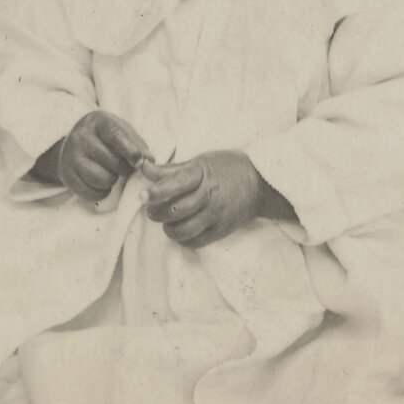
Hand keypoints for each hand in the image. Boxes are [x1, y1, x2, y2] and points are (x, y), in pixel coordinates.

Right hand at [42, 111, 152, 201]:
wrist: (75, 144)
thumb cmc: (106, 138)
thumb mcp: (122, 132)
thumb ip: (138, 145)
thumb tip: (149, 161)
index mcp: (98, 122)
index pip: (115, 136)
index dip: (130, 150)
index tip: (139, 162)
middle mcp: (81, 137)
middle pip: (110, 160)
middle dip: (124, 168)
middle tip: (126, 168)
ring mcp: (71, 156)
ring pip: (100, 178)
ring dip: (112, 181)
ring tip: (112, 174)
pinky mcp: (67, 176)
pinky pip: (90, 192)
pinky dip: (101, 192)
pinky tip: (102, 184)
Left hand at [142, 150, 268, 247]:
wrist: (260, 184)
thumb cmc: (226, 168)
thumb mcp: (199, 162)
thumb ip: (170, 169)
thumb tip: (143, 167)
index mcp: (202, 174)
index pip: (175, 184)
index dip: (157, 191)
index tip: (143, 196)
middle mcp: (210, 195)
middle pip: (175, 210)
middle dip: (157, 212)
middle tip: (151, 209)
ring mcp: (216, 215)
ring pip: (183, 230)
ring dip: (168, 228)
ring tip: (167, 221)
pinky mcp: (221, 231)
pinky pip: (195, 241)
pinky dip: (183, 238)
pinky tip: (182, 229)